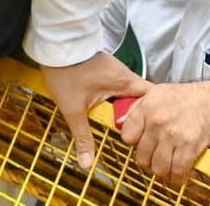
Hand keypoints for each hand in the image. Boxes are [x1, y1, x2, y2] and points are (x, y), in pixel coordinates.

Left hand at [40, 53, 148, 169]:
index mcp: (125, 82)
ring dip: (127, 110)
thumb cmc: (66, 72)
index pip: (152, 98)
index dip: (154, 116)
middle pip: (142, 101)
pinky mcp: (108, 71)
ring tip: (123, 128)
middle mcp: (125, 76)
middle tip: (134, 136)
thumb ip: (83, 137)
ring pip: (131, 95)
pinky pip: (120, 89)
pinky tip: (109, 112)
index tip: (149, 133)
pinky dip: (118, 101)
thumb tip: (87, 162)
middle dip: (139, 118)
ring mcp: (117, 72)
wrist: (55, 46)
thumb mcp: (73, 110)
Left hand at [117, 81, 209, 183]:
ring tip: (168, 169)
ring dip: (163, 173)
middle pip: (142, 157)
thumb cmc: (187, 97)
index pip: (127, 137)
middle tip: (157, 160)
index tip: (143, 144)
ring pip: (158, 168)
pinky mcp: (190, 146)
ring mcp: (173, 135)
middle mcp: (157, 121)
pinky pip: (177, 172)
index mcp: (147, 106)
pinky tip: (179, 175)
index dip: (135, 144)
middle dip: (149, 162)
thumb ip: (137, 108)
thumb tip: (119, 124)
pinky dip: (177, 178)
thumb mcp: (157, 93)